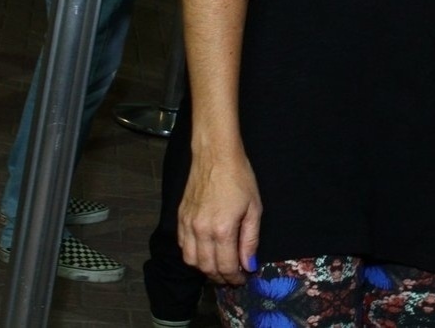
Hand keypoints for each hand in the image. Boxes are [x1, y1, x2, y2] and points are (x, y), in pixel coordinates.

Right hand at [179, 147, 261, 284]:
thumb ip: (250, 240)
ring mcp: (187, 225)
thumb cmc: (239, 178)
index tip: (242, 278)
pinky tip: (204, 252)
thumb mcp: (254, 208)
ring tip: (219, 268)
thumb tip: (248, 264)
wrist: (215, 156)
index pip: (225, 266)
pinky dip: (192, 255)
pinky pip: (182, 246)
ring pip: (191, 261)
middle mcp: (200, 231)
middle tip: (232, 277)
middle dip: (220, 277)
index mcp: (221, 229)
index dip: (234, 277)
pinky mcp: (180, 218)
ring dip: (204, 269)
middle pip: (207, 267)